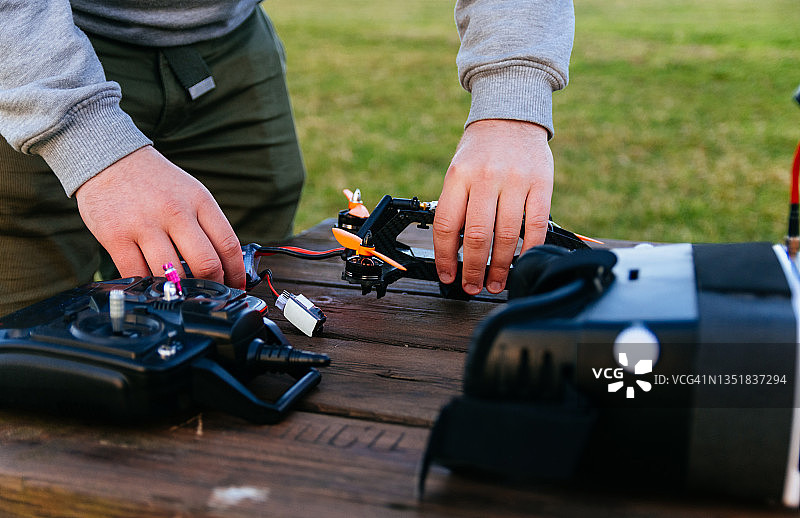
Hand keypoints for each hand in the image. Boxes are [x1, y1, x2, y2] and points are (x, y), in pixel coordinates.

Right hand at [75, 146, 245, 288]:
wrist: (109, 158)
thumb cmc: (155, 182)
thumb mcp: (190, 192)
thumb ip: (207, 224)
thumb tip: (225, 264)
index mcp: (199, 200)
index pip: (228, 244)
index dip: (236, 272)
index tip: (236, 285)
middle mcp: (175, 211)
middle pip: (206, 263)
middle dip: (212, 285)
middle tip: (210, 293)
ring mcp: (144, 224)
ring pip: (173, 274)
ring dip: (181, 290)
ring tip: (182, 293)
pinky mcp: (116, 236)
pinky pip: (137, 274)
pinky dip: (148, 286)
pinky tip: (153, 286)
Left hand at [433, 119, 552, 294]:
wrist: (510, 114)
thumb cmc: (480, 151)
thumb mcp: (458, 170)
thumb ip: (458, 205)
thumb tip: (457, 252)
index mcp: (458, 175)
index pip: (447, 225)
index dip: (446, 257)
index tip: (449, 275)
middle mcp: (485, 177)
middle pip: (478, 235)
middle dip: (474, 269)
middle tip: (473, 287)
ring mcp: (515, 179)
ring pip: (507, 235)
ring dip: (501, 266)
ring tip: (496, 283)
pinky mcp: (541, 183)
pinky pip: (536, 224)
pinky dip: (528, 249)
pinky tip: (522, 263)